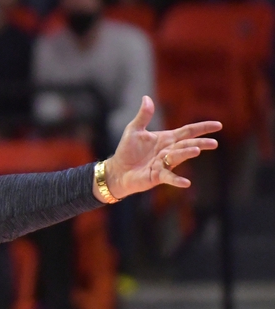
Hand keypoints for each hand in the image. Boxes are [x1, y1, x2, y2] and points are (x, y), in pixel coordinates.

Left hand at [102, 96, 221, 199]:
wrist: (117, 170)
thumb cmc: (127, 150)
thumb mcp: (134, 130)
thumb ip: (143, 116)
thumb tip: (146, 98)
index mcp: (167, 139)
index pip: (188, 131)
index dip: (202, 128)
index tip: (218, 125)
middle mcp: (169, 151)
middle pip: (187, 145)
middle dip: (200, 143)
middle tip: (214, 143)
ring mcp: (164, 164)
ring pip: (178, 157)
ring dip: (186, 154)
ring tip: (197, 151)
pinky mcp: (157, 176)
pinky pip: (168, 177)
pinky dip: (176, 180)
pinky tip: (186, 183)